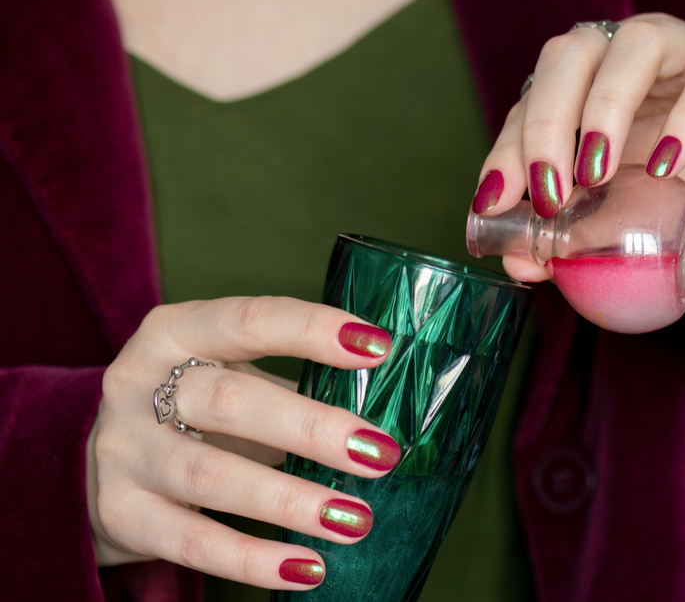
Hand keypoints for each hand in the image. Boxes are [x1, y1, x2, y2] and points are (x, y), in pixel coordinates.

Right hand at [89, 297, 399, 588]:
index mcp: (173, 332)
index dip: (311, 330)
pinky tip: (309, 568)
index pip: (247, 320)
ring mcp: (123, 453)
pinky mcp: (122, 515)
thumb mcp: (229, 376)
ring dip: (290, 500)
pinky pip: (193, 541)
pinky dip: (254, 559)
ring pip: (211, 475)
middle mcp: (136, 386)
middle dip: (312, 428)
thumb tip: (385, 410)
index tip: (378, 345)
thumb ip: (292, 384)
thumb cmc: (195, 410)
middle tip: (380, 452)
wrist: (94, 463)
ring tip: (355, 519)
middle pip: (230, 401)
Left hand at [472, 14, 684, 285]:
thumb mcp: (636, 233)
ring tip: (596, 173)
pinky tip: (670, 166)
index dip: (509, 145)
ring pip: (638, 40)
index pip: (536, 97)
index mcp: (600, 92)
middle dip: (547, 118)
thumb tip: (518, 260)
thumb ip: (580, 239)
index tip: (495, 202)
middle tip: (547, 188)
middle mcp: (641, 62)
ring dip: (604, 105)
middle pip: (575, 50)